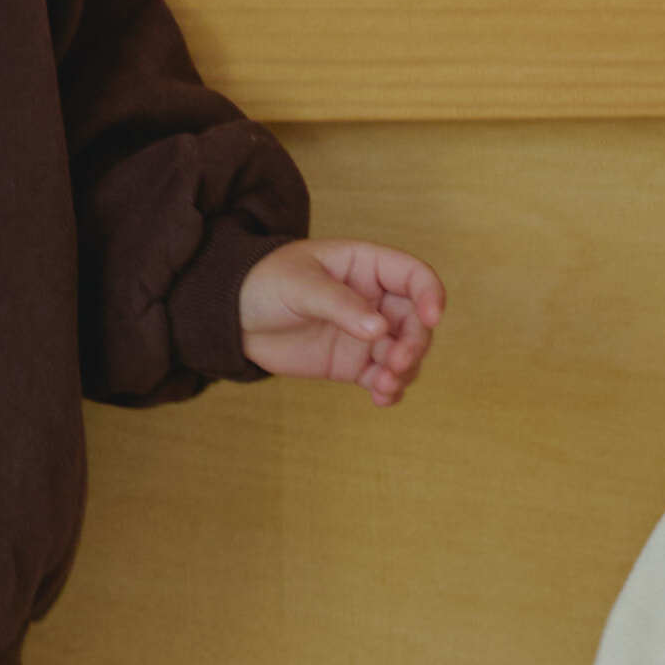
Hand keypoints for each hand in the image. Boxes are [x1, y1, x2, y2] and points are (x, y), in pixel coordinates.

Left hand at [238, 237, 445, 406]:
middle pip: (416, 321)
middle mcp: (375, 299)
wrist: (232, 317)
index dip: (431, 295)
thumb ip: (340, 304)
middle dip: (415, 343)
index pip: (414, 276)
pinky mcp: (354, 363)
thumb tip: (379, 328)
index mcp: (367, 266)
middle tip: (397, 361)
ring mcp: (366, 333)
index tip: (432, 318)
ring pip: (405, 352)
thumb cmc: (264, 283)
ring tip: (384, 385)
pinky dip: (390, 389)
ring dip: (405, 370)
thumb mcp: (300, 285)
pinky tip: (382, 398)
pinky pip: (383, 378)